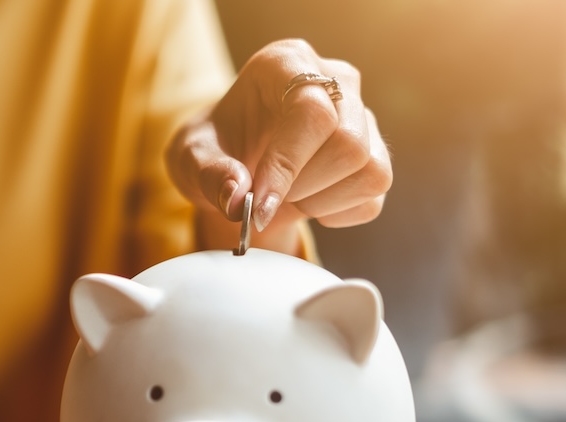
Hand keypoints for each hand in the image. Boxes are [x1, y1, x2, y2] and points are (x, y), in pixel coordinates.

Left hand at [166, 39, 390, 247]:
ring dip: (320, 200)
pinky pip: (374, 195)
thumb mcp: (190, 158)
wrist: (236, 166)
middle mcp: (335, 80)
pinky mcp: (375, 153)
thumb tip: (237, 197)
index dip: (288, 163)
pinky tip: (308, 202)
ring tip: (286, 195)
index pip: (311, 110)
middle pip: (348, 143)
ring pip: (370, 169)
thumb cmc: (214, 150)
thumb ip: (207, 173)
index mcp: (285, 62)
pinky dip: (337, 213)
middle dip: (302, 185)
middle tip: (265, 195)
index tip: (258, 204)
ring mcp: (362, 115)